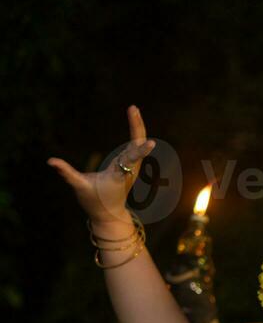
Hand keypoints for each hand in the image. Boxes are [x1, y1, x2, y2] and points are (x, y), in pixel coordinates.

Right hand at [46, 104, 155, 222]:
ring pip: (138, 143)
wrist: (109, 214)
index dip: (140, 151)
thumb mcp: (80, 188)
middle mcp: (128, 170)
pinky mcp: (131, 164)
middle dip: (136, 127)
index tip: (152, 143)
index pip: (131, 161)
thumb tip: (50, 161)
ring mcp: (131, 167)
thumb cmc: (94, 201)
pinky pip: (136, 145)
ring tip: (132, 108)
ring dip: (136, 125)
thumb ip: (67, 173)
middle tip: (133, 108)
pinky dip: (135, 131)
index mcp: (118, 176)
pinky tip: (134, 118)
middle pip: (137, 146)